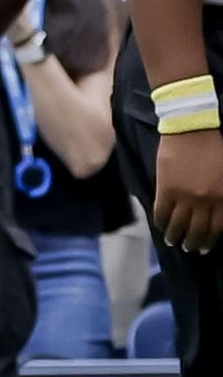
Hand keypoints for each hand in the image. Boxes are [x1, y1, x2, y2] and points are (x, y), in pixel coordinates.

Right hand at [154, 128, 222, 253]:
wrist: (191, 128)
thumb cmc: (213, 147)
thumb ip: (222, 195)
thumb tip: (216, 213)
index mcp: (222, 197)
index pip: (216, 228)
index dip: (209, 241)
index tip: (204, 248)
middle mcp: (204, 201)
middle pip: (197, 231)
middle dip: (193, 243)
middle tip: (189, 248)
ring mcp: (183, 197)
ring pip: (178, 225)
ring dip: (175, 237)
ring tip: (172, 241)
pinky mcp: (166, 189)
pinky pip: (161, 213)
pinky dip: (160, 223)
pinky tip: (160, 227)